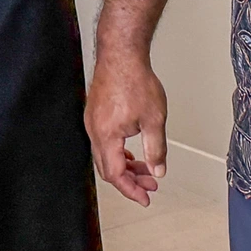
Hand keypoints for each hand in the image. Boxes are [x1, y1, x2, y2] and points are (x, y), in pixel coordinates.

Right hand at [85, 50, 166, 205]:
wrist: (121, 53)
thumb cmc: (134, 79)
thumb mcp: (154, 120)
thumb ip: (156, 149)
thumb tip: (157, 170)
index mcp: (106, 135)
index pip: (115, 174)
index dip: (131, 190)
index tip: (145, 197)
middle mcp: (94, 129)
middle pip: (107, 167)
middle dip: (129, 180)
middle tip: (149, 185)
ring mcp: (92, 119)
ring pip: (104, 154)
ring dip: (124, 165)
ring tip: (144, 168)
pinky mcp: (94, 111)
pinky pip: (102, 141)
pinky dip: (117, 151)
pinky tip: (131, 150)